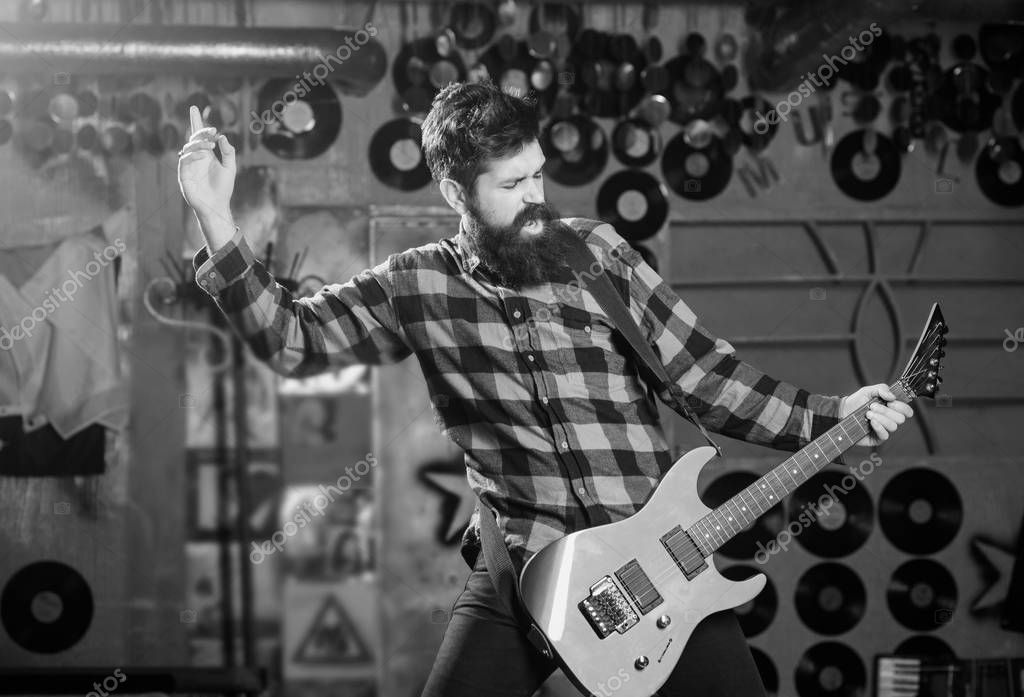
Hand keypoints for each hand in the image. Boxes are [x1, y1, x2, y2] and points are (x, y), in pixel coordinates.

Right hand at [177, 105, 235, 224]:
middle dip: (200, 132)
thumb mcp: (230, 168)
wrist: (217, 205)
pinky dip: (193, 154)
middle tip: (212, 130)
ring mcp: (188, 165)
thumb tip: (222, 136)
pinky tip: (204, 155)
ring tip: (210, 145)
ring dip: (199, 143)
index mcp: (206, 154)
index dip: (196, 122)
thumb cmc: (224, 188)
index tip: (195, 108)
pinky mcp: (184, 175)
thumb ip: (228, 152)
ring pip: (188, 147)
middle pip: (193, 138)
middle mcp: (195, 157)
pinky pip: (185, 160)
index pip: (199, 135)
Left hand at [839, 383, 913, 446]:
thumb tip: (893, 396)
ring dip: (881, 418)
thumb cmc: (857, 401)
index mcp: (892, 409)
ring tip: (868, 414)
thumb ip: (881, 389)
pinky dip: (879, 427)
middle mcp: (890, 420)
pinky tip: (871, 422)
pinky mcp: (877, 438)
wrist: (842, 411)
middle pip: (900, 418)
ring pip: (893, 426)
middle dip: (886, 411)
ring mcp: (884, 429)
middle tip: (872, 406)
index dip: (901, 407)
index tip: (890, 402)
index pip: (907, 411)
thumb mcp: (868, 390)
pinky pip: (885, 435)